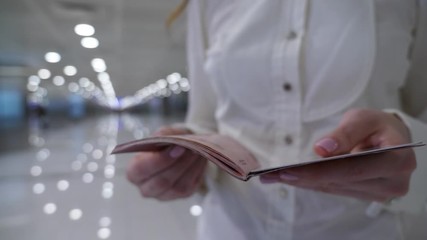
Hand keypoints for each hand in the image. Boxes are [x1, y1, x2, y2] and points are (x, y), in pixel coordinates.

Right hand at [126, 126, 206, 200]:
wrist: (182, 148)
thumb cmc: (168, 141)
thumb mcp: (164, 132)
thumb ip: (164, 135)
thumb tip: (171, 142)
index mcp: (134, 171)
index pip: (141, 170)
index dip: (160, 160)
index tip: (177, 147)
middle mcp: (146, 188)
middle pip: (161, 182)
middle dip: (178, 164)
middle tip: (190, 148)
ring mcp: (164, 195)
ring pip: (178, 186)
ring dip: (190, 167)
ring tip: (197, 150)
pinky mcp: (181, 195)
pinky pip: (190, 186)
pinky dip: (197, 171)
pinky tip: (200, 158)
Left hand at [260, 108, 416, 201]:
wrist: (392, 140)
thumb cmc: (378, 125)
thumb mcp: (364, 118)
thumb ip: (345, 133)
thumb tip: (322, 150)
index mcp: (397, 161)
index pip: (352, 170)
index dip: (320, 171)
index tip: (290, 170)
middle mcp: (391, 183)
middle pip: (340, 182)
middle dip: (303, 178)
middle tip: (271, 176)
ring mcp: (379, 193)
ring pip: (333, 188)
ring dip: (301, 182)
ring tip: (272, 177)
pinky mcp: (365, 195)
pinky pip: (333, 189)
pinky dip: (310, 183)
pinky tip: (287, 179)